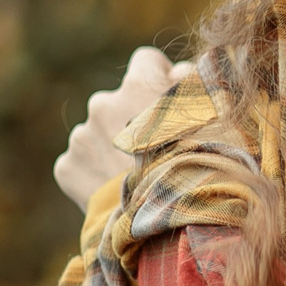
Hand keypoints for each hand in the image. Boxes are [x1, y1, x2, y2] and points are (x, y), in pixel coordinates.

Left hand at [54, 47, 194, 209]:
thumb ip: (200, 82)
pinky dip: (96, 174)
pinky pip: (81, 163)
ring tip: (139, 176)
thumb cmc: (200, 168)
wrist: (167, 224)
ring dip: (114, 148)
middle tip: (158, 150)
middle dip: (134, 118)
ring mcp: (81, 137)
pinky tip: (119, 192)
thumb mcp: (218, 118)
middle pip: (118, 101)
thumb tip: (182, 71)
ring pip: (98, 134)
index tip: (171, 102)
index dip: (161, 79)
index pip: (146, 61)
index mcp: (138, 85)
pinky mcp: (67, 168)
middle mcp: (103, 103)